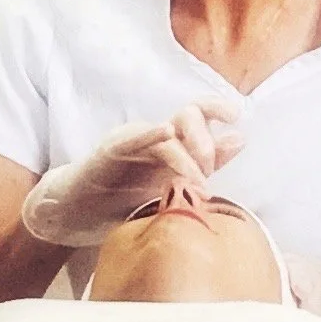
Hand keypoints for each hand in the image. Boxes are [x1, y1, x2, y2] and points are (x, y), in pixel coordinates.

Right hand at [19, 98, 245, 246]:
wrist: (79, 213)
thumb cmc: (126, 198)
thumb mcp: (173, 182)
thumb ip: (206, 162)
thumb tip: (241, 137)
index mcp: (170, 141)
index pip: (197, 115)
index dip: (217, 108)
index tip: (235, 115)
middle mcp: (153, 135)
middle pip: (186, 117)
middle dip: (205, 139)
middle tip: (208, 173)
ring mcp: (132, 141)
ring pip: (166, 133)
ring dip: (186, 156)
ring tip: (196, 182)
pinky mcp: (110, 152)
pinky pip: (132, 139)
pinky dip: (151, 133)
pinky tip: (165, 132)